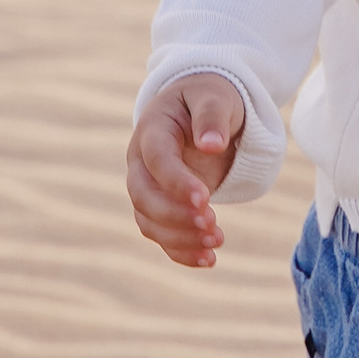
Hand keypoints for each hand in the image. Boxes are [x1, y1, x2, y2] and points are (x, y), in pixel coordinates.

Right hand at [127, 74, 247, 268]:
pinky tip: (208, 260)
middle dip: (175, 216)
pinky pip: (161, 234)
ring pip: (149, 220)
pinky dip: (181, 251)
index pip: (156, 159)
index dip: (176, 182)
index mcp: (152, 129)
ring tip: (217, 243)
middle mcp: (141, 161)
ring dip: (180, 237)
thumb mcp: (215, 97)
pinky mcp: (161, 205)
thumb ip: (212, 117)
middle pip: (143, 196)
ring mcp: (148, 185)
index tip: (205, 199)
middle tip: (213, 225)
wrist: (201, 108)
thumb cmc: (209, 98)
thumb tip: (211, 145)